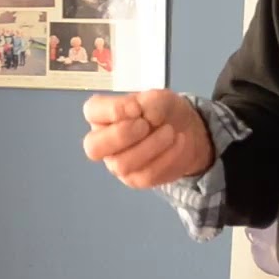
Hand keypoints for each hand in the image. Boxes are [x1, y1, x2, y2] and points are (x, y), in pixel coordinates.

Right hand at [82, 89, 213, 188]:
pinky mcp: (136, 180)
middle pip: (94, 148)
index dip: (113, 110)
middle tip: (145, 125)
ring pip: (122, 164)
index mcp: (102, 116)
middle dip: (121, 135)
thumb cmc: (162, 111)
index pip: (92, 112)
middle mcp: (104, 142)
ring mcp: (117, 164)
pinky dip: (167, 156)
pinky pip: (147, 174)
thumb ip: (149, 103)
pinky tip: (179, 141)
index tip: (137, 107)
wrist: (187, 131)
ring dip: (151, 146)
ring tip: (170, 131)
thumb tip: (143, 114)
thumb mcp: (160, 98)